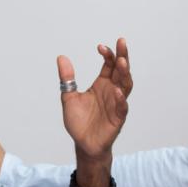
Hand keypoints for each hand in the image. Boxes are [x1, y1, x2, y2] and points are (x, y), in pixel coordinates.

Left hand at [59, 38, 131, 162]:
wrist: (83, 144)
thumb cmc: (79, 122)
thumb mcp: (68, 97)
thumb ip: (67, 78)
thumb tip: (61, 57)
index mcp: (102, 85)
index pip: (109, 65)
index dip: (107, 54)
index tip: (100, 46)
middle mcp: (112, 91)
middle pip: (121, 71)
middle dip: (122, 56)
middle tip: (122, 42)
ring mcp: (116, 104)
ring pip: (126, 85)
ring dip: (125, 73)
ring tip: (122, 62)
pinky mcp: (117, 118)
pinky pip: (122, 107)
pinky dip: (121, 99)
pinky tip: (118, 90)